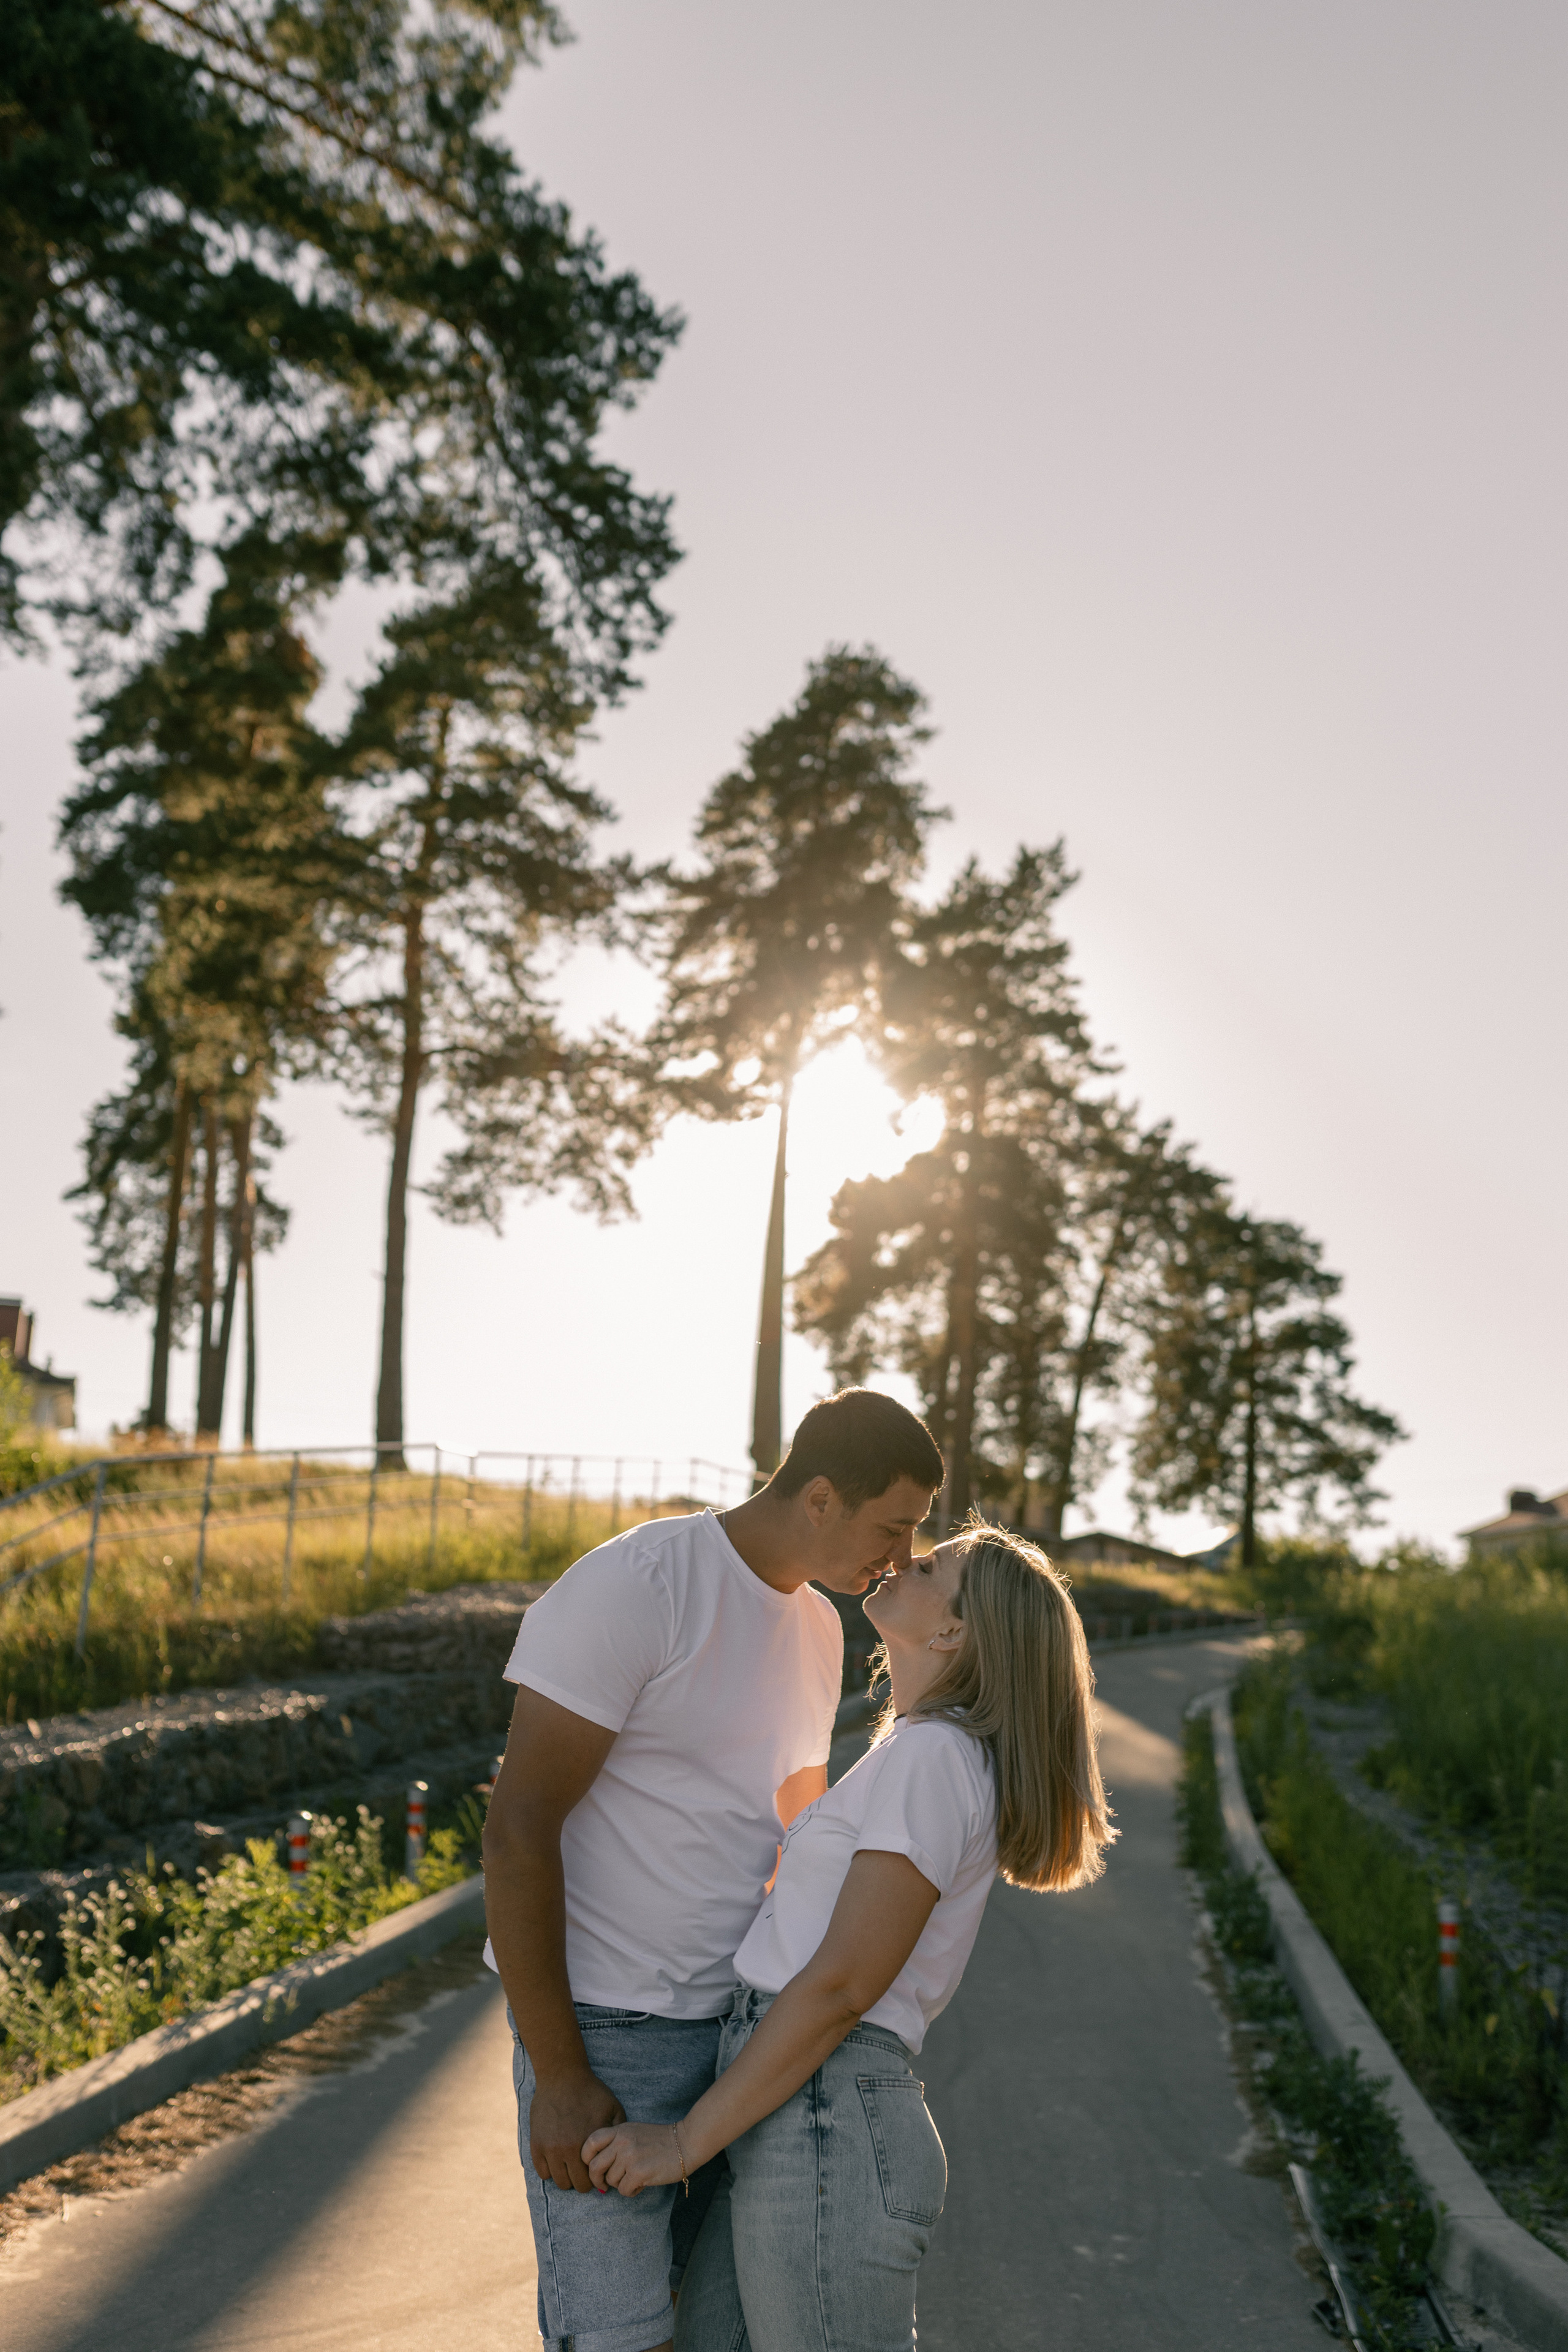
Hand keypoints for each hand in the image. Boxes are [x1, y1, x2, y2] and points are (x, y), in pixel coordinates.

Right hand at [530, 2070, 624, 2190]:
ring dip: (565, 2177)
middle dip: (581, 2180)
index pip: (593, 2180)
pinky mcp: (536, 2144)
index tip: (595, 2170)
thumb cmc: (590, 2091)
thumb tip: (618, 2157)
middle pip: (575, 2185)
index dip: (596, 2177)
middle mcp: (568, 2149)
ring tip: (569, 2165)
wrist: (563, 2075)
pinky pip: (541, 2172)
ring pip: (558, 2181)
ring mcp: (550, 2148)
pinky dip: (549, 2170)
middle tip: (583, 2170)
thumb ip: (617, 2132)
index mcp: (589, 2143)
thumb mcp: (613, 2108)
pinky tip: (556, 2160)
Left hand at [583, 2119, 686, 2196]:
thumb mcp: (635, 2131)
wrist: (686, 2142)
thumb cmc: (661, 2139)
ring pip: (610, 2181)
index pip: (590, 2142)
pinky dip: (631, 2191)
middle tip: (604, 2184)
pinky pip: (623, 2190)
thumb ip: (617, 2142)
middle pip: (594, 2166)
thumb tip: (599, 2167)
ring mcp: (629, 2157)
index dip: (585, 2158)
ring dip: (620, 2184)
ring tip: (633, 2179)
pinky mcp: (639, 2172)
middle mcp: (621, 2142)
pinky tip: (641, 2184)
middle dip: (597, 2179)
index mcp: (620, 2130)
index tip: (592, 2166)